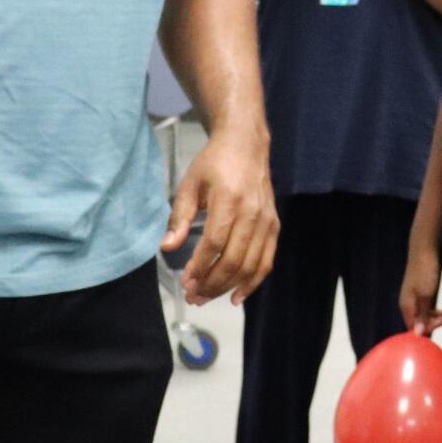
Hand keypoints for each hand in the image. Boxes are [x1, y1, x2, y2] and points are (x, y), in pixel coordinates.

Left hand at [163, 130, 277, 304]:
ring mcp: (266, 221)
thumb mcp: (189, 185)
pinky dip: (252, 283)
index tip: (185, 281)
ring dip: (227, 287)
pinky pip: (266, 262)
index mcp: (229, 199)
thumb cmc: (214, 164)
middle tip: (192, 296)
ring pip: (250, 266)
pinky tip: (236, 296)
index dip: (200, 266)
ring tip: (206, 297)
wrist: (246, 145)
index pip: (214, 243)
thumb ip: (179, 217)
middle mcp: (252, 212)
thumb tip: (167, 247)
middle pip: (233, 260)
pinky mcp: (274, 226)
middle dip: (211, 284)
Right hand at [400, 249, 441, 336]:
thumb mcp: (426, 295)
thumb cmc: (425, 270)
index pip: (414, 329)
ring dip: (435, 319)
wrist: (425, 248)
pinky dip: (434, 313)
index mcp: (406, 306)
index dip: (428, 330)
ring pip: (424, 318)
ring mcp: (415, 300)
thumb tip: (418, 334)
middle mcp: (408, 305)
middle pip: (419, 325)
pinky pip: (426, 311)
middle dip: (433, 324)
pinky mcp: (421, 294)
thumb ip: (422, 314)